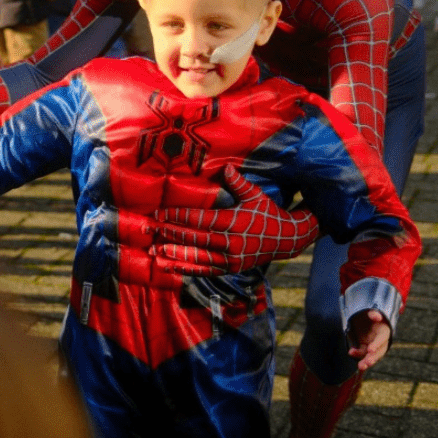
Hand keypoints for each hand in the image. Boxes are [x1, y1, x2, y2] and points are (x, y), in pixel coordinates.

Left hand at [150, 164, 319, 274]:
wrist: (288, 239)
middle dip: (168, 233)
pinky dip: (186, 270)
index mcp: (232, 222)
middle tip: (149, 229)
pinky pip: (204, 271)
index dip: (177, 217)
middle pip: (193, 238)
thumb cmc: (268, 213)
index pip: (198, 219)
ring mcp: (230, 259)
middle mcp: (229, 243)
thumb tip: (226, 167)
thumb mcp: (255, 195)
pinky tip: (170, 267)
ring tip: (154, 251)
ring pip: (196, 258)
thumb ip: (238, 182)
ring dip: (173, 254)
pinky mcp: (230, 269)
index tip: (159, 213)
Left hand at [347, 309, 390, 370]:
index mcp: (384, 332)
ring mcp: (373, 346)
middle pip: (379, 352)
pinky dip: (357, 354)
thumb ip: (373, 314)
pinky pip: (362, 353)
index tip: (370, 349)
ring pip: (371, 356)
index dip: (376, 344)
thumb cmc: (371, 316)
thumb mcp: (372, 313)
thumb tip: (376, 316)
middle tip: (367, 363)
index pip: (381, 339)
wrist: (367, 320)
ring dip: (366, 361)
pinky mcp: (366, 348)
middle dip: (373, 358)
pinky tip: (351, 353)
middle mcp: (380, 342)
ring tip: (361, 367)